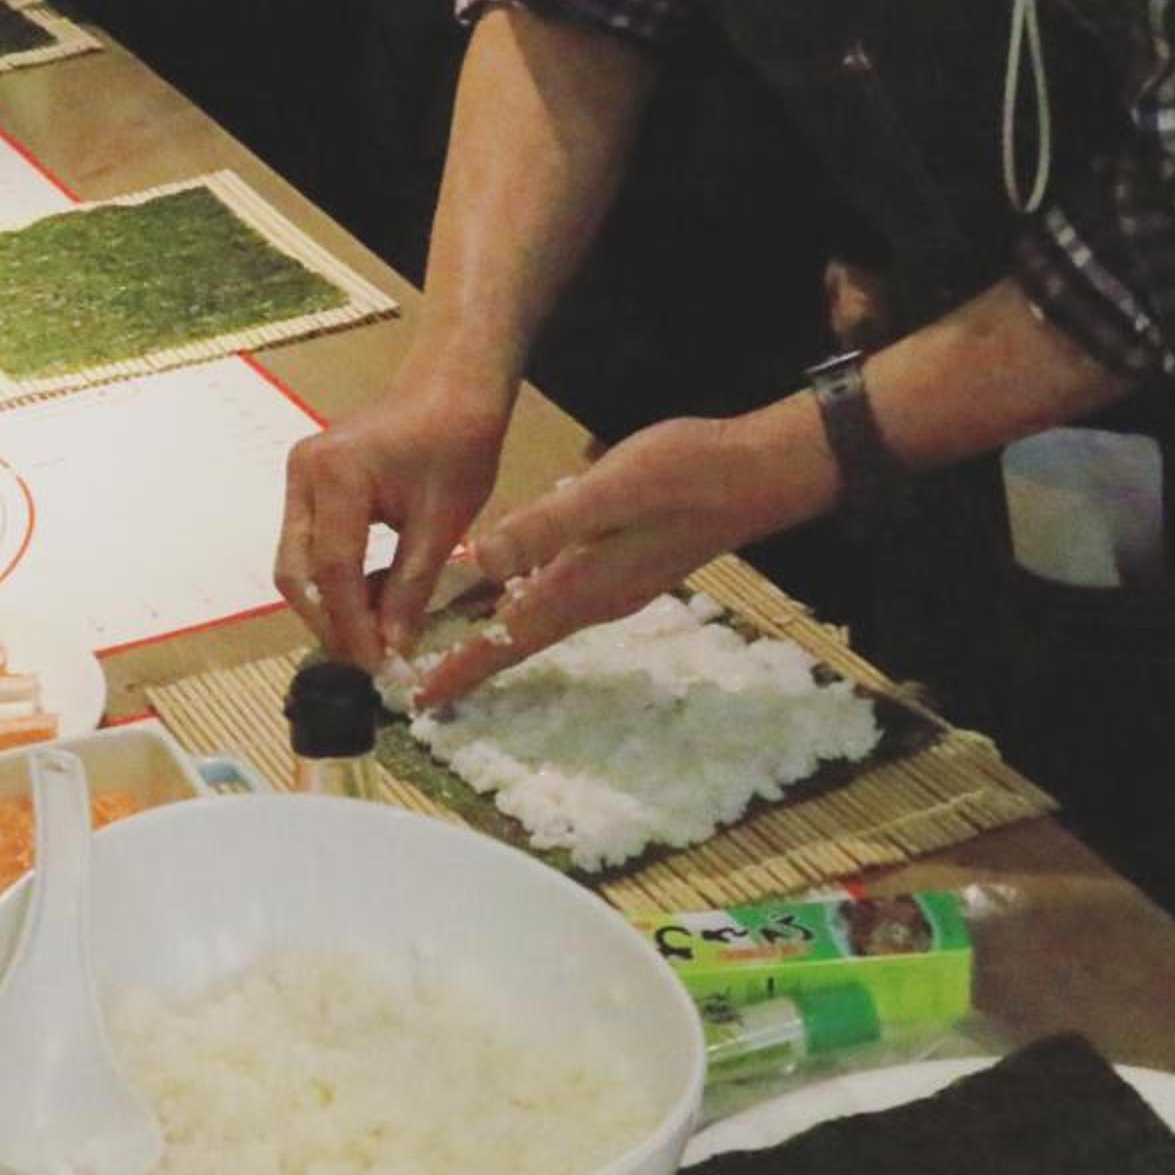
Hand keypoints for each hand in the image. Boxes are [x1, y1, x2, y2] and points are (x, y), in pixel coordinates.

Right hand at [277, 374, 513, 670]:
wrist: (451, 385)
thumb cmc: (458, 441)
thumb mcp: (444, 521)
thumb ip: (412, 586)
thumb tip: (392, 649)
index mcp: (337, 475)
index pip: (333, 569)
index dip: (352, 625)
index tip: (378, 667)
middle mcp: (304, 473)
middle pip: (297, 570)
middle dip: (328, 622)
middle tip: (368, 661)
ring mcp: (299, 475)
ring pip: (297, 561)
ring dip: (328, 604)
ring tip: (372, 637)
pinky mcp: (307, 481)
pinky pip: (308, 543)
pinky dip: (332, 578)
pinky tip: (368, 600)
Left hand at [412, 412, 831, 706]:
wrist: (761, 473)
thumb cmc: (688, 474)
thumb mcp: (610, 490)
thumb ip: (547, 524)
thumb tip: (482, 561)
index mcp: (583, 585)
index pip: (508, 640)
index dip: (461, 669)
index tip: (417, 701)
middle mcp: (595, 596)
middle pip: (517, 637)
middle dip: (467, 657)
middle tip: (413, 674)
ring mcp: (613, 581)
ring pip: (536, 612)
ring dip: (491, 626)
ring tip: (441, 631)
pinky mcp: (624, 560)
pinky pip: (558, 586)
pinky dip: (521, 591)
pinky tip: (506, 573)